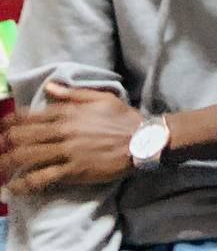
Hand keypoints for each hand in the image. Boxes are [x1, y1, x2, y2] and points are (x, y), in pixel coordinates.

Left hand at [0, 83, 141, 193]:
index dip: (9, 122)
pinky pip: (41, 178)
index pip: (30, 115)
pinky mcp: (73, 171)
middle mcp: (64, 130)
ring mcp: (67, 151)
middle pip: (23, 137)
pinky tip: (13, 188)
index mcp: (69, 112)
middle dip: (3, 143)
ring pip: (27, 157)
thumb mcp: (101, 99)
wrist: (143, 142)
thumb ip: (73, 94)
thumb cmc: (123, 119)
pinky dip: (23, 184)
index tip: (0, 127)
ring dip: (7, 164)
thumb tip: (49, 87)